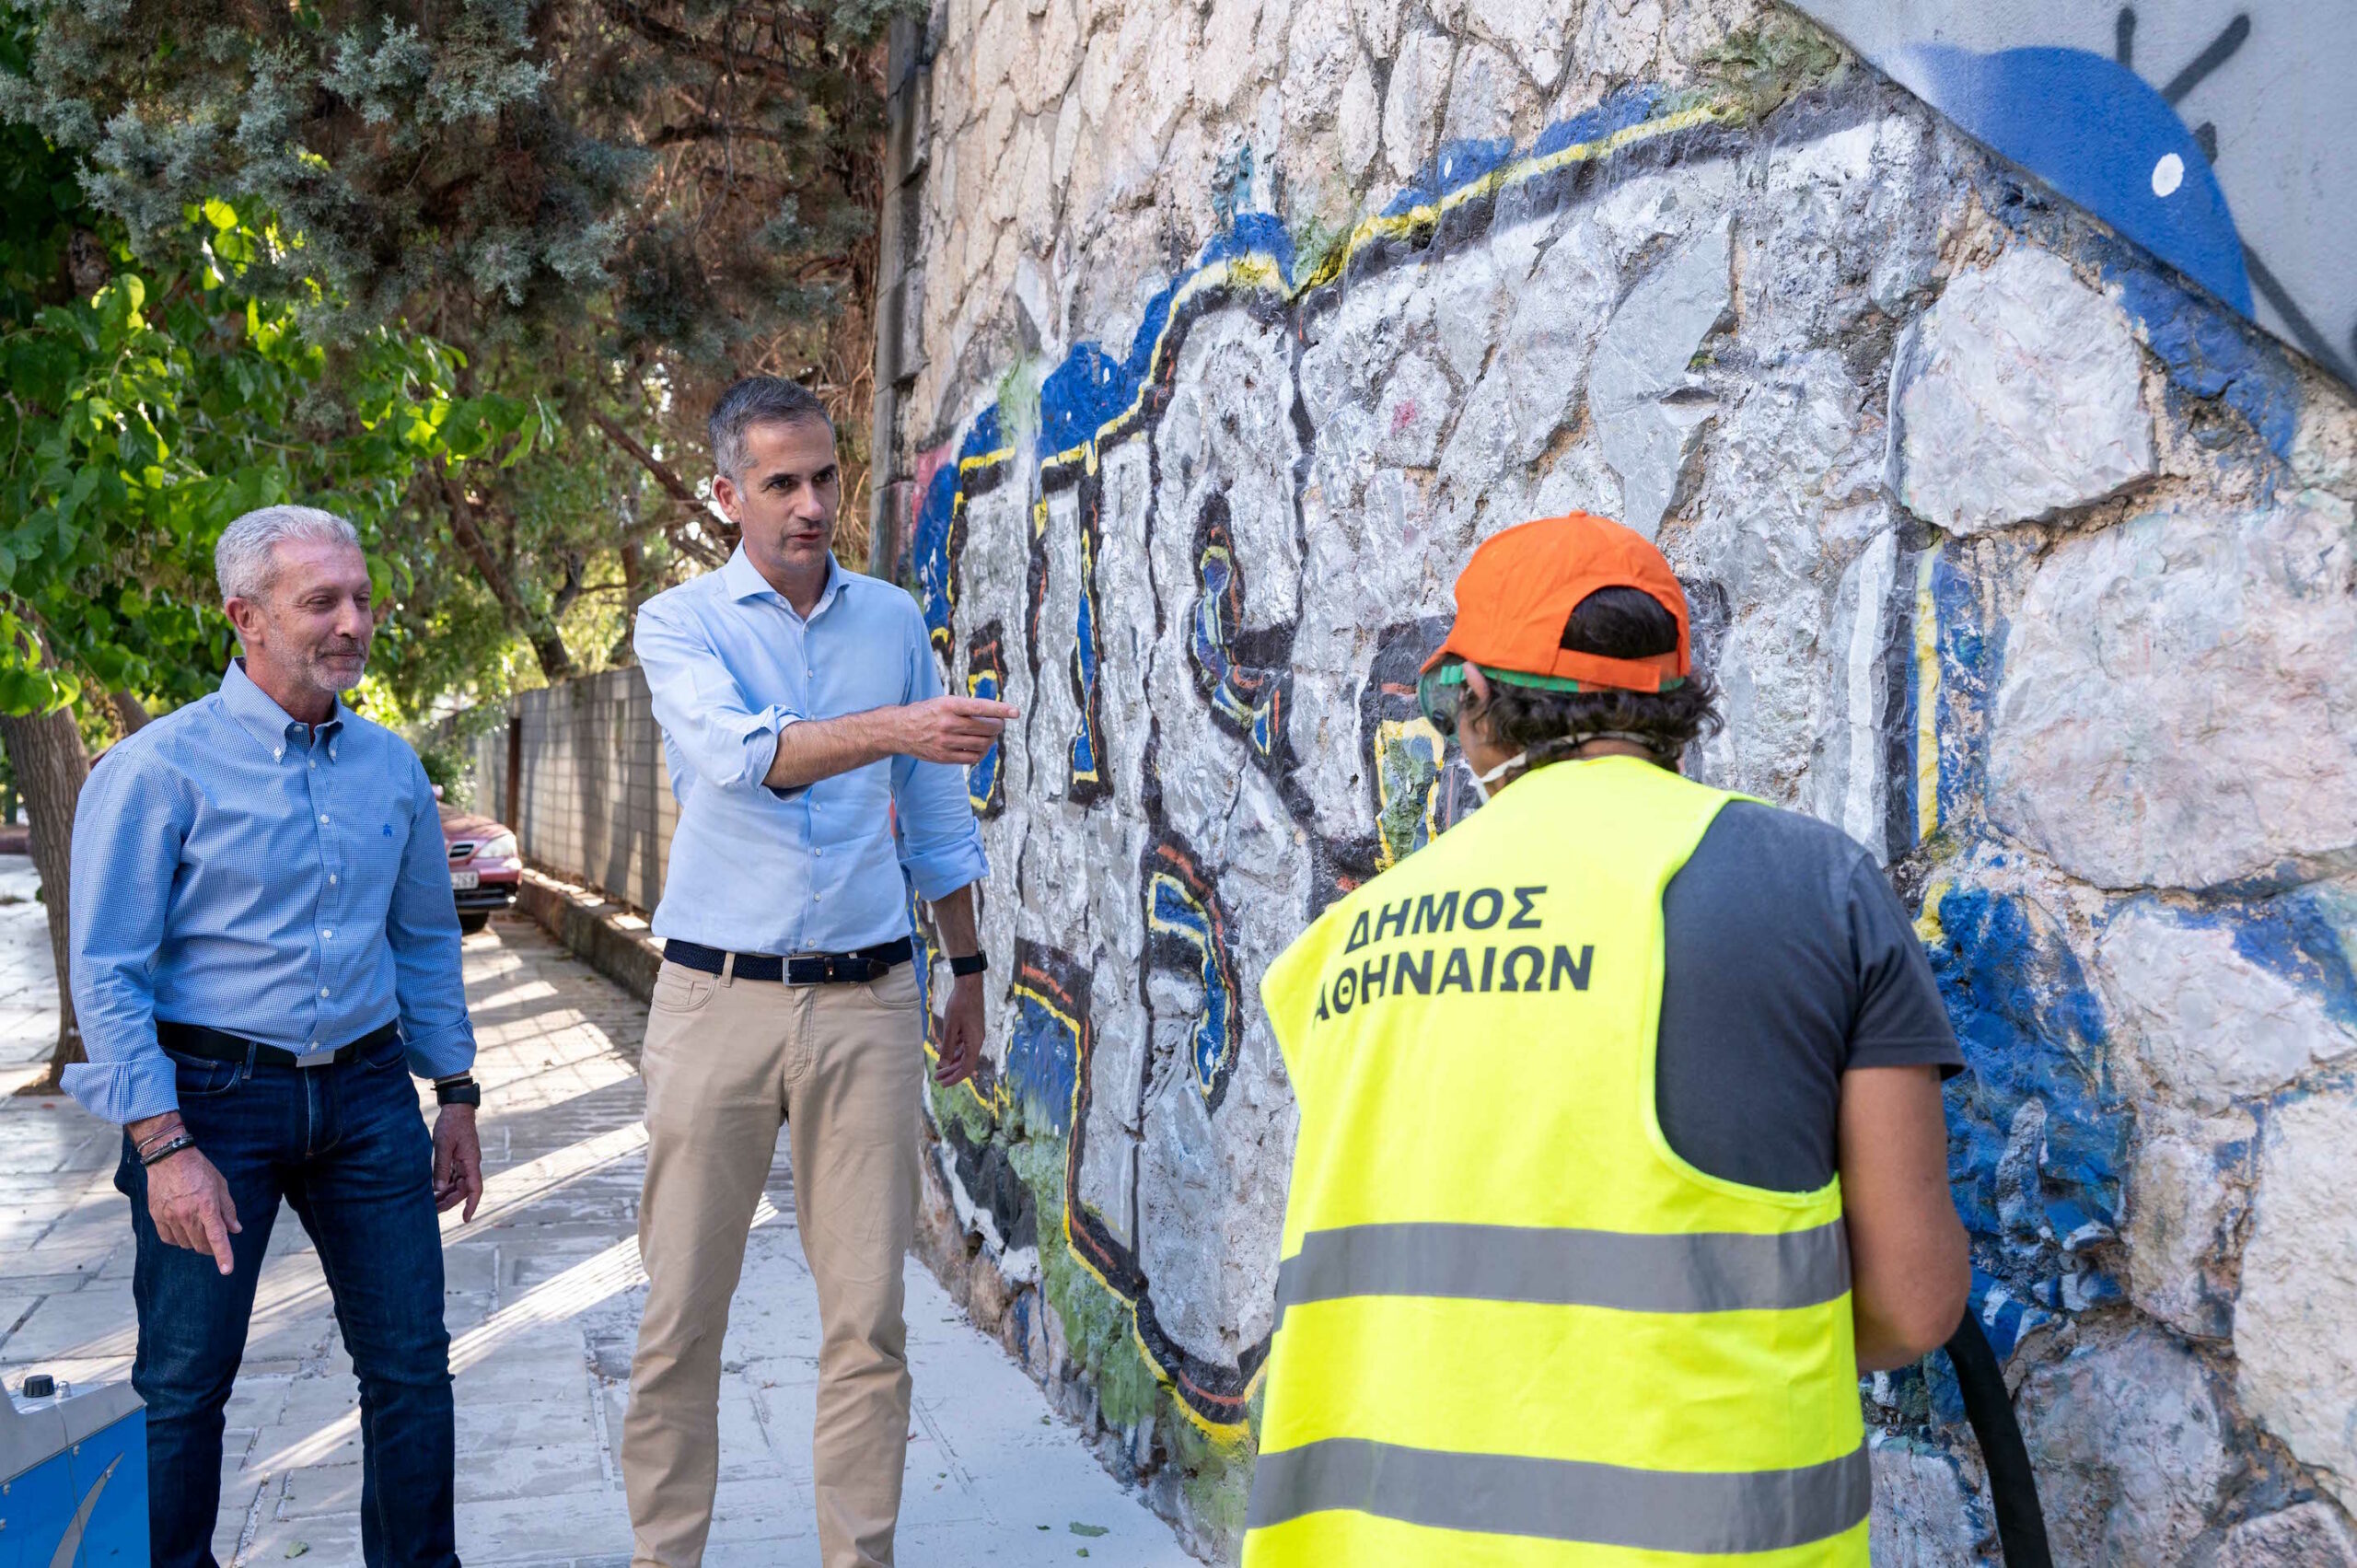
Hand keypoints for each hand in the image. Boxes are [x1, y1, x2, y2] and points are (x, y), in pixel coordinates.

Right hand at [143, 1135, 241, 1275]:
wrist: (168, 1157)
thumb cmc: (199, 1169)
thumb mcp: (220, 1185)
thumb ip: (228, 1210)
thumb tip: (235, 1230)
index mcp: (206, 1206)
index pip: (217, 1237)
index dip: (223, 1256)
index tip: (227, 1270)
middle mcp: (187, 1215)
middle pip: (201, 1244)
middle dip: (211, 1246)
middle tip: (214, 1237)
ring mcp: (169, 1217)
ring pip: (185, 1244)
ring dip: (194, 1242)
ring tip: (198, 1227)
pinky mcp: (156, 1216)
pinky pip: (168, 1239)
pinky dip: (177, 1239)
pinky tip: (182, 1230)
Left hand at [433, 1104, 483, 1221]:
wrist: (457, 1108)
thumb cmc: (451, 1124)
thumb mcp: (443, 1145)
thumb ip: (441, 1167)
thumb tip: (438, 1189)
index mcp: (471, 1162)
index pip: (475, 1189)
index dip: (471, 1205)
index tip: (465, 1219)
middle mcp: (470, 1164)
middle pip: (463, 1190)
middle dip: (450, 1202)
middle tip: (433, 1211)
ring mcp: (465, 1161)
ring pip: (457, 1184)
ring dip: (446, 1194)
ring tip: (430, 1203)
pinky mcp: (458, 1158)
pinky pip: (453, 1176)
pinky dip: (444, 1184)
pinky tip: (433, 1189)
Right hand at [897, 696, 1018, 765]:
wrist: (899, 730)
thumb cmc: (926, 713)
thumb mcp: (943, 702)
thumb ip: (966, 708)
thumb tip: (995, 715)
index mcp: (948, 705)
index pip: (980, 707)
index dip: (1000, 709)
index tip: (1016, 712)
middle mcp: (948, 723)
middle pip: (985, 727)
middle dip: (998, 725)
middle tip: (999, 723)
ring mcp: (946, 742)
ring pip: (982, 743)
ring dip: (991, 739)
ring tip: (990, 734)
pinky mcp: (944, 757)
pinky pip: (973, 758)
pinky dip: (982, 752)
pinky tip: (981, 747)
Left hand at [934, 973, 986, 1085]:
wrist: (969, 986)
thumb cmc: (960, 1005)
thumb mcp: (950, 1027)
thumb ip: (947, 1047)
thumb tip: (943, 1065)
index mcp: (974, 1042)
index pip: (966, 1067)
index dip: (955, 1077)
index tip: (943, 1084)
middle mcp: (977, 1040)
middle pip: (965, 1063)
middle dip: (951, 1072)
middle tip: (937, 1078)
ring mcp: (975, 1034)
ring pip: (964, 1054)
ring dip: (951, 1062)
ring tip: (939, 1068)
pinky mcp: (972, 1029)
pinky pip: (963, 1045)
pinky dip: (954, 1051)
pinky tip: (945, 1053)